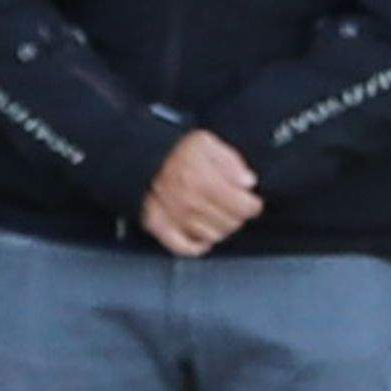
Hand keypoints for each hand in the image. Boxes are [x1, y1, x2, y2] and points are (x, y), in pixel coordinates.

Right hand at [136, 129, 262, 254]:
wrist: (138, 157)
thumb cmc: (171, 150)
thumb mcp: (205, 142)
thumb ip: (230, 160)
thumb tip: (247, 181)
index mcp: (205, 181)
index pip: (244, 207)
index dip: (252, 205)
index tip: (252, 203)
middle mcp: (191, 203)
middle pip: (230, 223)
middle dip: (237, 215)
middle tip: (233, 206)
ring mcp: (175, 218)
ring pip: (213, 236)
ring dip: (220, 228)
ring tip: (217, 215)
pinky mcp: (160, 227)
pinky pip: (185, 248)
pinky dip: (198, 246)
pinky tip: (203, 237)